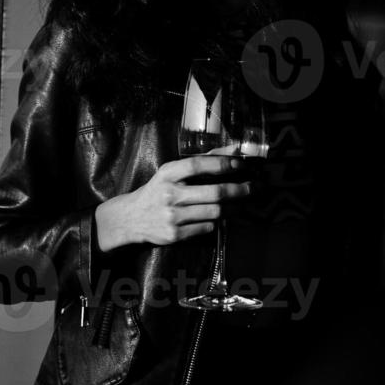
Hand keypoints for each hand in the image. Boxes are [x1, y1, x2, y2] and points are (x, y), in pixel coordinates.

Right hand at [93, 154, 250, 250]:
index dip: (222, 163)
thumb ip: (200, 161)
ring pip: (214, 212)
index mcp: (167, 174)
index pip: (198, 165)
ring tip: (242, 205)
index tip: (241, 163)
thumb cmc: (157, 191)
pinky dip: (216, 222)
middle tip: (255, 188)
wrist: (130, 218)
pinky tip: (220, 218)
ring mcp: (172, 216)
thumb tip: (232, 150)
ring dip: (233, 209)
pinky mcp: (174, 234)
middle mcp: (169, 194)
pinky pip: (206, 228)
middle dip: (239, 190)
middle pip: (214, 193)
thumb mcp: (171, 172)